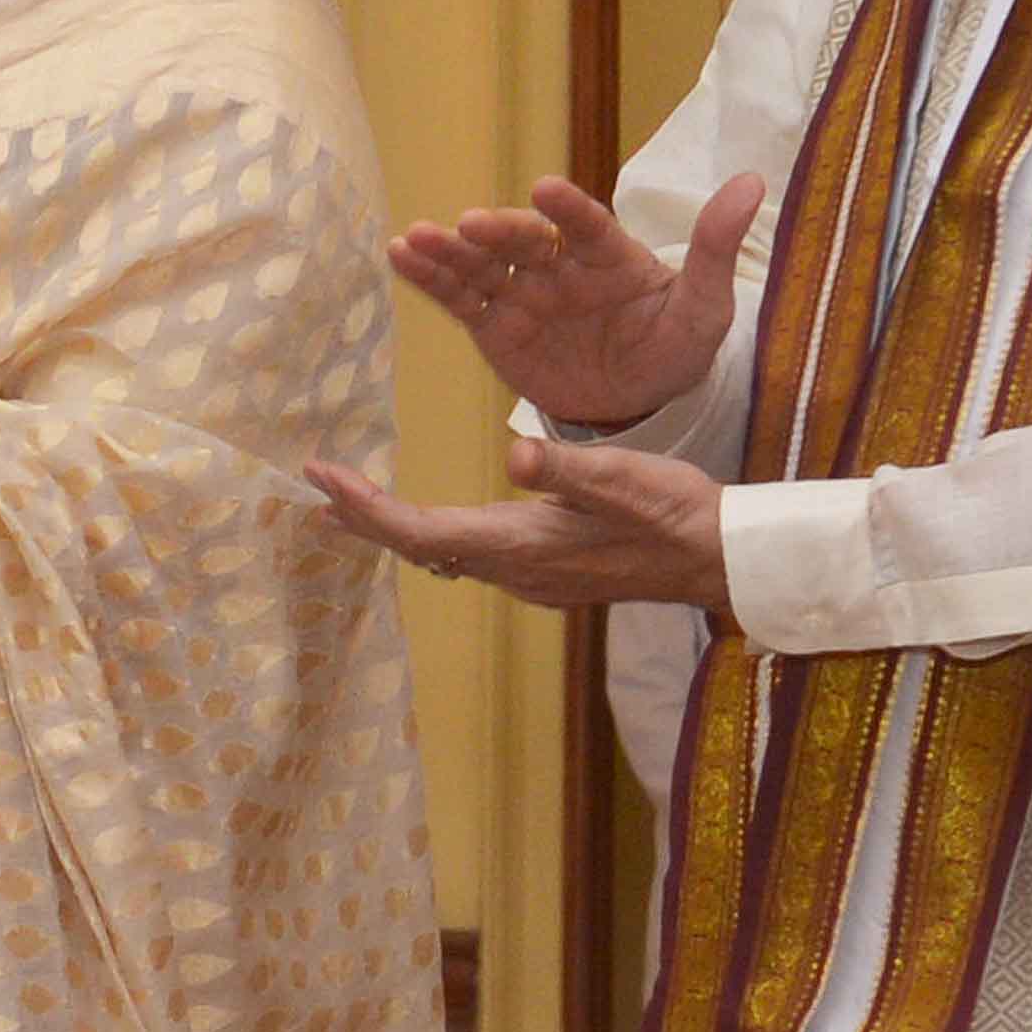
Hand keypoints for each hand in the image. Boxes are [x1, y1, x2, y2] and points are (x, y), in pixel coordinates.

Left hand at [304, 436, 729, 613]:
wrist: (719, 558)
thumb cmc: (675, 513)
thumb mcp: (625, 478)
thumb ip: (569, 469)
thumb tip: (518, 456)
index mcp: (522, 546)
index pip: (422, 532)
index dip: (368, 507)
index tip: (321, 478)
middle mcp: (515, 569)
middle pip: (420, 548)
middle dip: (364, 517)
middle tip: (312, 486)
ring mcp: (529, 575)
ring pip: (441, 553)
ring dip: (392, 526)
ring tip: (345, 502)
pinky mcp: (545, 569)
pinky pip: (468, 553)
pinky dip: (430, 533)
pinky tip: (422, 521)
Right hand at [387, 174, 764, 433]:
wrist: (639, 399)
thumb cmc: (674, 344)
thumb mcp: (705, 307)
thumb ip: (716, 250)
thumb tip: (755, 182)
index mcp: (610, 254)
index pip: (587, 225)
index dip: (567, 208)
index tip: (546, 189)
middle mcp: (560, 264)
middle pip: (525, 243)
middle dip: (498, 233)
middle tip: (471, 225)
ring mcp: (524, 293)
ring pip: (484, 266)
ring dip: (449, 251)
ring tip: (415, 239)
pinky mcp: (496, 326)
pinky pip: (461, 299)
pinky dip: (430, 279)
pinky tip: (400, 255)